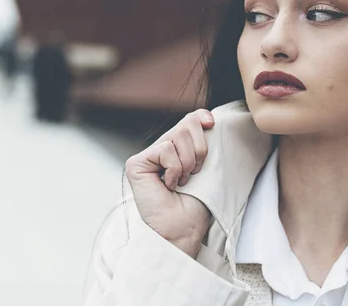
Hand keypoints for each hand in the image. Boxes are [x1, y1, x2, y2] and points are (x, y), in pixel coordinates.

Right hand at [125, 109, 214, 257]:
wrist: (183, 230)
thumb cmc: (196, 205)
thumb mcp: (206, 167)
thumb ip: (202, 142)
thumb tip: (209, 118)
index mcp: (177, 149)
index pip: (189, 119)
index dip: (201, 117)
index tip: (212, 124)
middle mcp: (159, 149)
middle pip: (187, 123)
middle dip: (200, 150)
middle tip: (195, 173)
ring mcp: (146, 156)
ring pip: (178, 135)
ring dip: (188, 163)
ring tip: (182, 181)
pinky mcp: (136, 163)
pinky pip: (166, 150)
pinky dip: (175, 170)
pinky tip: (168, 185)